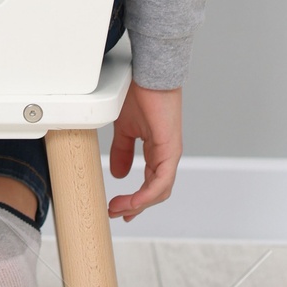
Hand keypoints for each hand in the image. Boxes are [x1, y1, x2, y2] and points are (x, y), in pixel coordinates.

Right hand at [107, 84, 181, 219]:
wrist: (147, 74)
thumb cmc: (139, 94)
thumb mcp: (124, 129)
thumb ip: (122, 151)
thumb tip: (119, 173)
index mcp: (157, 151)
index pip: (151, 184)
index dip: (136, 200)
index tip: (118, 209)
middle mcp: (166, 155)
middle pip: (156, 193)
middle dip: (135, 207)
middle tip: (116, 213)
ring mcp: (170, 154)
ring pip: (159, 191)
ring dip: (138, 204)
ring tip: (119, 209)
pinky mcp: (169, 150)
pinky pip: (161, 181)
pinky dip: (146, 195)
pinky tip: (133, 201)